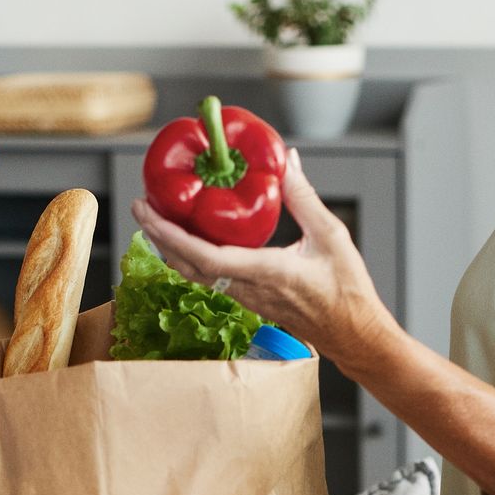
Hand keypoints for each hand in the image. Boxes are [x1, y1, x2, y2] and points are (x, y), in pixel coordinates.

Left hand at [132, 151, 394, 369]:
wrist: (352, 333)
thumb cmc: (347, 291)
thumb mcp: (331, 235)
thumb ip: (304, 197)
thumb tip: (286, 161)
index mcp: (267, 272)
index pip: (208, 257)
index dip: (173, 236)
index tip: (150, 213)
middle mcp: (249, 289)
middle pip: (188, 266)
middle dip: (159, 236)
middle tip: (141, 206)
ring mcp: (245, 297)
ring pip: (195, 275)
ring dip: (170, 248)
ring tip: (155, 218)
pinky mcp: (248, 299)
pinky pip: (208, 278)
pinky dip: (189, 257)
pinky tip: (184, 239)